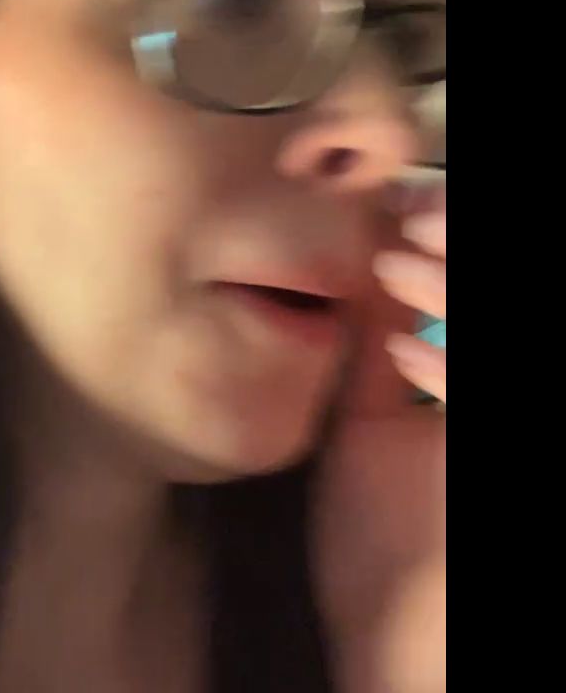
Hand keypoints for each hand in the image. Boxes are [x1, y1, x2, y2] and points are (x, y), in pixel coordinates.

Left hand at [313, 185, 445, 692]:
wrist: (396, 655)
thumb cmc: (385, 551)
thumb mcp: (373, 435)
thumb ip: (377, 354)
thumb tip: (366, 266)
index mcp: (465, 385)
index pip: (470, 291)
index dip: (457, 235)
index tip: (408, 203)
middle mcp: (468, 406)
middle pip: (479, 302)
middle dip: (465, 248)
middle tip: (414, 214)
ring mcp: (470, 431)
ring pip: (484, 341)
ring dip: (458, 292)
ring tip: (396, 266)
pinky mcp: (473, 461)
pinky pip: (472, 400)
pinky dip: (452, 373)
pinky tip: (404, 355)